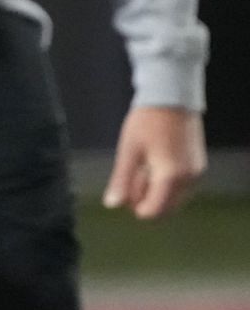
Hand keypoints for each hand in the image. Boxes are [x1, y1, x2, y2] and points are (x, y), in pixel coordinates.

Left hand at [103, 105, 204, 219]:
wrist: (172, 98)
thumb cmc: (146, 121)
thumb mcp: (129, 150)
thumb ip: (121, 179)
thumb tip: (112, 204)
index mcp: (171, 177)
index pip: (154, 211)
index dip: (135, 206)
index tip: (123, 190)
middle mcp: (189, 180)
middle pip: (165, 208)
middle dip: (145, 199)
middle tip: (130, 177)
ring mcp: (196, 173)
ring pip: (174, 198)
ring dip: (155, 191)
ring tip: (140, 167)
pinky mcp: (198, 166)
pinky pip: (181, 186)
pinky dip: (165, 183)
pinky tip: (152, 165)